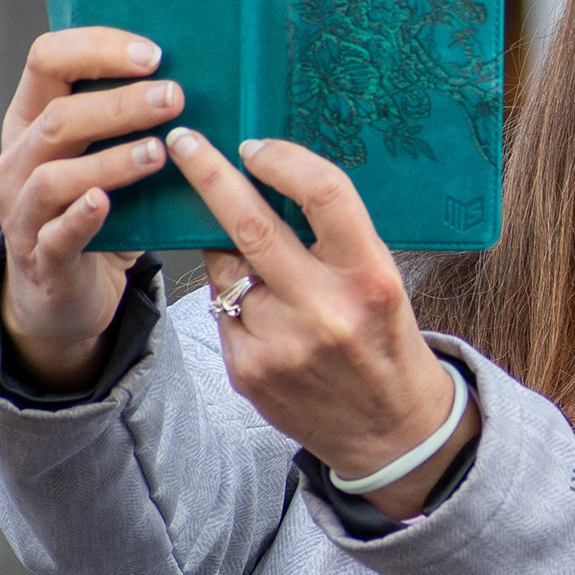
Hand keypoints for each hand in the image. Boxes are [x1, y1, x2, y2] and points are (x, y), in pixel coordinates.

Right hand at [0, 28, 182, 386]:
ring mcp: (22, 211)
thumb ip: (130, 121)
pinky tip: (106, 202)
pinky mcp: (41, 258)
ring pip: (54, 176)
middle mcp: (17, 159)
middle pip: (58, 117)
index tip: (155, 54)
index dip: (97, 48)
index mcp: (30, 118)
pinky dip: (81, 216)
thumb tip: (200, 78)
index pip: (47, 59)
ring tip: (160, 151)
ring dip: (110, 160)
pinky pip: (56, 234)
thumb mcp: (103, 156)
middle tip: (175, 97)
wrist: (63, 290)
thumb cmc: (97, 209)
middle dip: (119, 104)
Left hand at [168, 130, 473, 516]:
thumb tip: (271, 181)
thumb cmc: (386, 342)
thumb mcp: (383, 283)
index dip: (282, 160)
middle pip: (250, 223)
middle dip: (208, 174)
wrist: (389, 433)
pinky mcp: (248, 370)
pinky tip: (261, 313)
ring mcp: (280, 343)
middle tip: (184, 142)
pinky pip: (224, 310)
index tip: (254, 145)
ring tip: (249, 256)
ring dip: (226, 248)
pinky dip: (234, 298)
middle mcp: (325, 309)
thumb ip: (335, 240)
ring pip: (228, 267)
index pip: (323, 195)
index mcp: (371, 278)